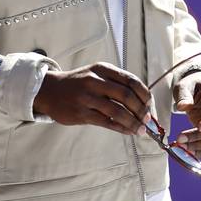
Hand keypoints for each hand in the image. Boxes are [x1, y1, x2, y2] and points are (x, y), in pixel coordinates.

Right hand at [33, 62, 150, 134]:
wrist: (50, 90)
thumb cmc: (79, 83)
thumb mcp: (96, 74)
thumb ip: (116, 83)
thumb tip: (142, 101)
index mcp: (103, 69)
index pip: (131, 80)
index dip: (144, 94)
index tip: (150, 105)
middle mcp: (95, 81)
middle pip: (126, 95)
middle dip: (141, 110)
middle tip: (147, 120)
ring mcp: (87, 97)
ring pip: (117, 111)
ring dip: (133, 122)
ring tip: (141, 130)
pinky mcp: (81, 113)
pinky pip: (106, 122)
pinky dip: (120, 128)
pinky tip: (128, 131)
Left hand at [172, 72, 200, 158]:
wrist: (197, 91)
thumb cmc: (191, 86)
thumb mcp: (184, 86)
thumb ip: (184, 95)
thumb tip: (183, 106)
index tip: (199, 128)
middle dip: (197, 136)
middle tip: (180, 139)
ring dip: (198, 147)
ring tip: (181, 146)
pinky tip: (189, 152)